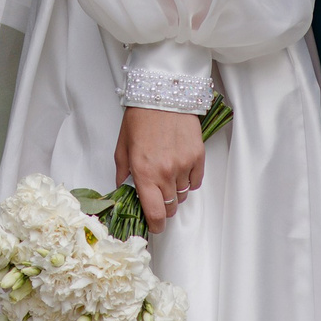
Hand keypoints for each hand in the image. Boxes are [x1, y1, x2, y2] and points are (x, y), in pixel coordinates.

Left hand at [114, 105, 205, 225]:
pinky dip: (189, 180)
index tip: (155, 226)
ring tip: (167, 174)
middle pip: (170, 207)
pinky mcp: (198, 157)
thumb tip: (123, 189)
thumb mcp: (122, 145)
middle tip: (157, 194)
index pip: (154, 213)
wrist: (163, 94)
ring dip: (175, 191)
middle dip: (163, 206)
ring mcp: (183, 166)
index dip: (156, 225)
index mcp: (143, 172)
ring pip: (183, 195)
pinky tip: (180, 167)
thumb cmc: (140, 118)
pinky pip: (196, 182)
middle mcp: (165, 173)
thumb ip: (122, 172)